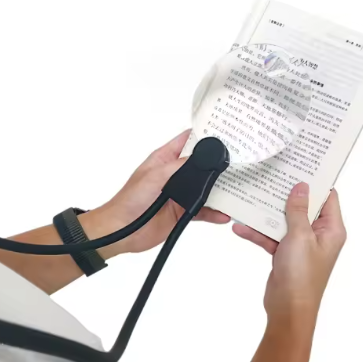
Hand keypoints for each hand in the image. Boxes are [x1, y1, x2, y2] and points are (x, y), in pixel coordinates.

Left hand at [80, 130, 229, 257]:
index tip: (225, 131)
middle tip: (240, 160)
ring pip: (206, 188)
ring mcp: (180, 193)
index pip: (188, 140)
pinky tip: (224, 214)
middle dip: (218, 162)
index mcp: (165, 159)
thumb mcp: (155, 176)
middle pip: (202, 164)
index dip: (204, 134)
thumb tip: (202, 156)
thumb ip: (179, 166)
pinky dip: (214, 212)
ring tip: (238, 188)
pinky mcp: (183, 212)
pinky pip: (204, 210)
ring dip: (219, 189)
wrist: (122, 231)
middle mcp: (175, 174)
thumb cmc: (129, 200)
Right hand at [233, 183, 346, 328]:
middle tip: (271, 177)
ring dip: (266, 214)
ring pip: (283, 221)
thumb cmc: (301, 274)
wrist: (288, 308)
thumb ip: (297, 211)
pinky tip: (239, 227)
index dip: (315, 182)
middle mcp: (317, 235)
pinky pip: (270, 236)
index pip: (327, 198)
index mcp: (330, 230)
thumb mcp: (300, 237)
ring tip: (250, 198)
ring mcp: (299, 244)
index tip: (298, 167)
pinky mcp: (283, 253)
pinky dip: (257, 233)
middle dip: (285, 195)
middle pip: (302, 208)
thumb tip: (301, 187)